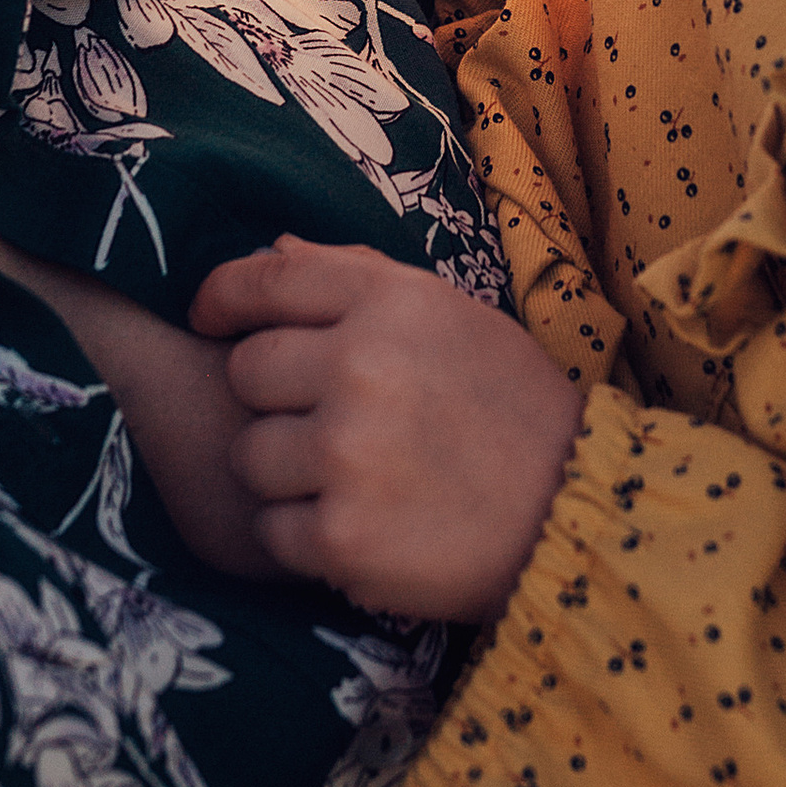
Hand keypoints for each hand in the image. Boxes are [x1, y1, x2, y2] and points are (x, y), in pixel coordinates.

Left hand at [190, 239, 585, 622]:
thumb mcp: (454, 316)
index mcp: (391, 304)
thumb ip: (361, 276)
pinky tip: (362, 526)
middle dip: (274, 399)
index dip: (222, 297)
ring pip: (248, 456)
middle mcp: (362, 368)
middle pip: (245, 372)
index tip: (210, 318)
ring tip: (353, 480)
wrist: (575, 515)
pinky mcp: (341, 538)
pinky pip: (271, 530)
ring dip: (285, 474)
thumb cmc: (511, 409)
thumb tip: (272, 249)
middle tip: (329, 422)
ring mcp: (348, 455)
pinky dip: (303, 536)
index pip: (265, 281)